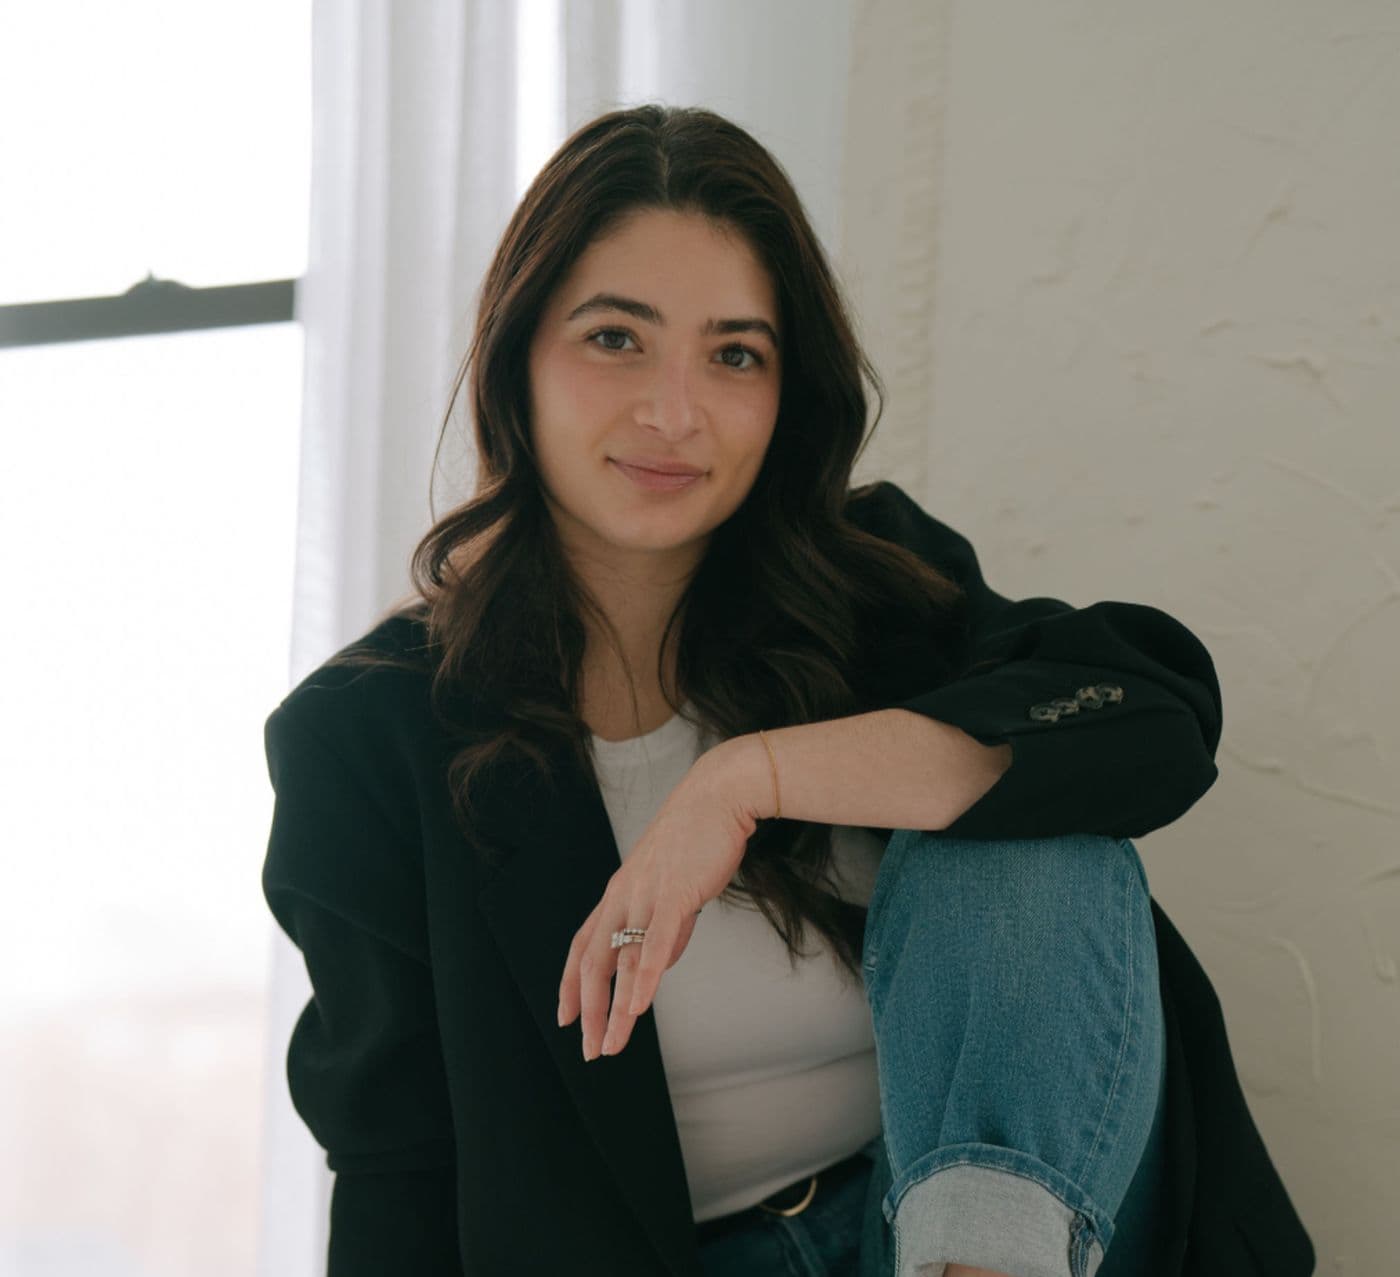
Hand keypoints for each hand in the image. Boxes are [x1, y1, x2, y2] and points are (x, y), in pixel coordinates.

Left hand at [557, 740, 760, 1060]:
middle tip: (589, 1049)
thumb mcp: (672, 886)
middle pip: (593, 962)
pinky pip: (655, 943)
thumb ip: (664, 925)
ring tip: (610, 1044)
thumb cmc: (697, 838)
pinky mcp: (675, 894)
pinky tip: (637, 1006)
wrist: (718, 796)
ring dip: (614, 1009)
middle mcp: (623, 896)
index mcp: (619, 893)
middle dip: (589, 1011)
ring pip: (622, 961)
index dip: (571, 984)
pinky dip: (644, 978)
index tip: (566, 1017)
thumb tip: (661, 962)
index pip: (584, 946)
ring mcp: (646, 895)